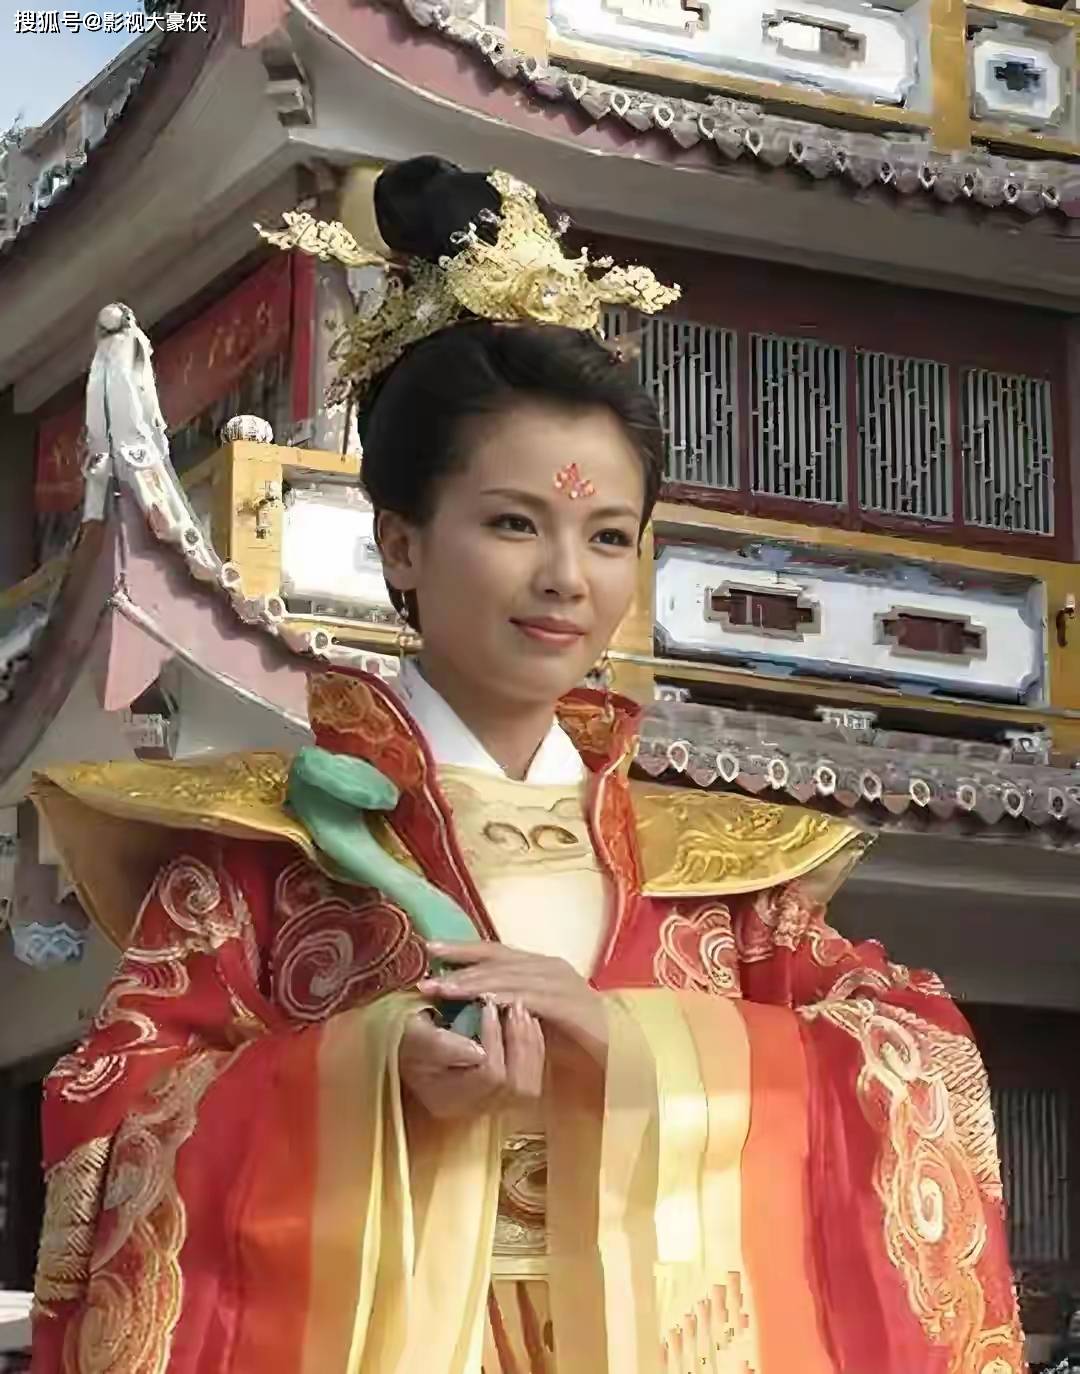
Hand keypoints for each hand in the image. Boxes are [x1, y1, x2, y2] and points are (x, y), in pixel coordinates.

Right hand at [399, 1000, 543, 1120]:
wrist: (405, 1042)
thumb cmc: (406, 1035)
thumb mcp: (415, 1035)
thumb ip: (441, 1044)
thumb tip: (479, 1052)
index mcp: (446, 1098)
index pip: (488, 1076)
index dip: (494, 1038)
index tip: (488, 1003)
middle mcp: (470, 1109)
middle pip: (515, 1087)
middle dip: (520, 1042)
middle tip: (515, 1005)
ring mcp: (488, 1104)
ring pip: (527, 1087)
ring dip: (530, 1045)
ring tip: (522, 1010)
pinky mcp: (501, 1093)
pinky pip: (530, 1081)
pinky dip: (534, 1050)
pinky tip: (527, 1023)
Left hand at [418, 942, 607, 1067]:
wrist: (620, 1056)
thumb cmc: (574, 1039)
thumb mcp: (532, 1018)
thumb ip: (507, 1005)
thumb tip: (468, 1003)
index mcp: (539, 966)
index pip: (494, 950)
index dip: (461, 948)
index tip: (428, 948)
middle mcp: (550, 967)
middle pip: (498, 961)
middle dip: (459, 968)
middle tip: (426, 976)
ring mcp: (563, 983)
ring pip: (511, 977)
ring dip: (475, 983)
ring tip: (445, 991)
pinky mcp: (572, 1004)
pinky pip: (533, 999)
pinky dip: (507, 999)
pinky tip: (485, 1004)